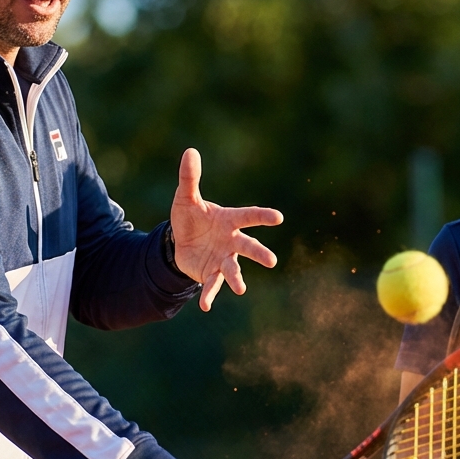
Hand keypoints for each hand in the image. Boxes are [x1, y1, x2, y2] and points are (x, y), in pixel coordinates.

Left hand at [170, 148, 283, 310]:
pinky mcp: (211, 274)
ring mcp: (223, 259)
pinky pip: (212, 286)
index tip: (278, 217)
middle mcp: (231, 241)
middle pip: (248, 246)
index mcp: (230, 220)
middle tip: (272, 261)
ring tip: (241, 289)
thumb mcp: (185, 198)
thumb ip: (189, 178)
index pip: (249, 216)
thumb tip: (190, 151)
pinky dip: (209, 296)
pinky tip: (205, 307)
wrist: (181, 241)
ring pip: (234, 269)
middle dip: (259, 253)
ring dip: (237, 279)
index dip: (263, 216)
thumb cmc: (191, 217)